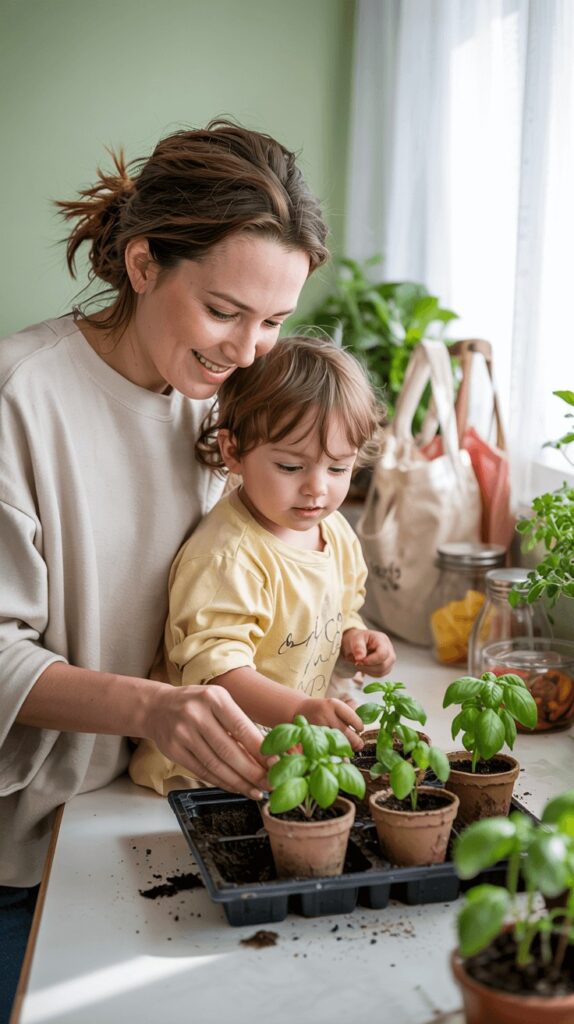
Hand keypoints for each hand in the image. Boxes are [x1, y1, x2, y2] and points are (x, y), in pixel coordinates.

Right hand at [147, 684, 269, 799]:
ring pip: (216, 765)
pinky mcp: (173, 750)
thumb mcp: (218, 702)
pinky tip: (235, 787)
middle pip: (229, 750)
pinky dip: (221, 782)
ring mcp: (182, 733)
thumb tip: (266, 754)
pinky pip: (202, 771)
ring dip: (239, 782)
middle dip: (253, 771)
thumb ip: (239, 723)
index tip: (276, 764)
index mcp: (214, 698)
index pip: (241, 727)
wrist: (158, 707)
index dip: (260, 750)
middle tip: (270, 783)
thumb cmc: (196, 704)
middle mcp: (196, 714)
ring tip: (256, 791)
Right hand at [296, 696, 363, 751]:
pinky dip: (334, 752)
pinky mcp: (311, 736)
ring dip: (345, 748)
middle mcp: (324, 714)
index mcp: (333, 704)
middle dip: (355, 742)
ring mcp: (316, 726)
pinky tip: (338, 753)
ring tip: (348, 747)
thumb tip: (360, 733)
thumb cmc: (324, 710)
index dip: (359, 726)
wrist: (300, 709)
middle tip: (359, 745)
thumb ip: (349, 717)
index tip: (360, 729)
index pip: (352, 718)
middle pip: (345, 733)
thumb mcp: (336, 707)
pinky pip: (327, 747)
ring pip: (336, 742)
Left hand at [341, 628, 396, 676]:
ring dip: (367, 670)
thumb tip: (360, 658)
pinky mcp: (387, 667)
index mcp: (382, 640)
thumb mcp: (356, 639)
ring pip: (381, 672)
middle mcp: (389, 650)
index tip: (359, 660)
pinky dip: (369, 672)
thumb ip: (358, 647)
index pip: (383, 654)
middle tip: (357, 662)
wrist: (360, 642)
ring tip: (359, 663)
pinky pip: (379, 674)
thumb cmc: (359, 639)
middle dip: (368, 666)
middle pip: (384, 665)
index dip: (371, 660)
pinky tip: (363, 666)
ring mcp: (389, 660)